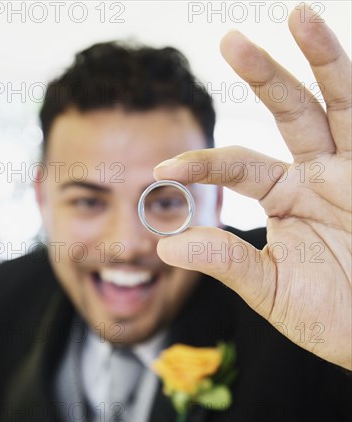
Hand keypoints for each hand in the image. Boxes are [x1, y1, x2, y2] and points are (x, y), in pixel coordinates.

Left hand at [153, 5, 350, 370]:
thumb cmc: (330, 315)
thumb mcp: (270, 289)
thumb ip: (225, 263)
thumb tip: (166, 244)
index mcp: (286, 197)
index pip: (239, 165)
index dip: (204, 164)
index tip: (164, 168)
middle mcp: (319, 175)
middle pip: (291, 114)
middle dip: (265, 77)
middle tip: (231, 41)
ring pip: (339, 106)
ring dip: (322, 62)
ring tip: (300, 16)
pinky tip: (344, 63)